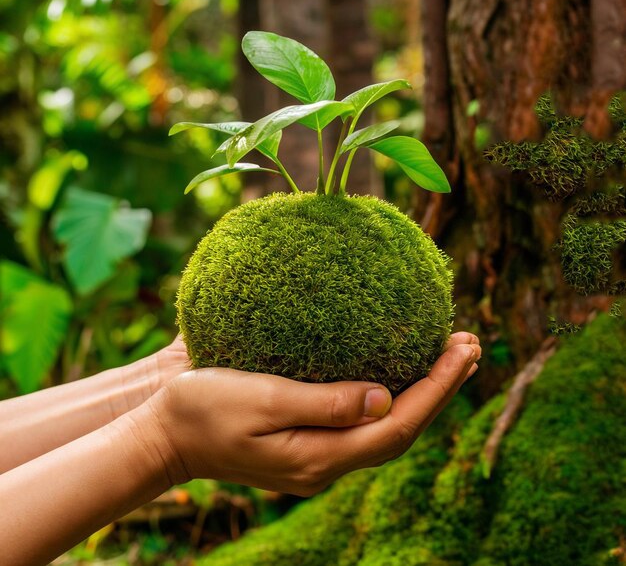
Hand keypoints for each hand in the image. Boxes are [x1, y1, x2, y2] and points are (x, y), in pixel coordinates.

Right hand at [146, 332, 480, 495]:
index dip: (437, 388)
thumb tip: (382, 399)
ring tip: (449, 355)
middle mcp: (326, 462)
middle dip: (441, 388)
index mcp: (318, 456)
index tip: (463, 348)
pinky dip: (393, 394)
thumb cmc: (203, 409)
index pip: (398, 425)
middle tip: (469, 344)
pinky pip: (364, 421)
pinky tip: (398, 370)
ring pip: (387, 427)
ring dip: (423, 391)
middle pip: (402, 429)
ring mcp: (318, 455)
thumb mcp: (259, 401)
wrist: (166, 433)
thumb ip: (322, 403)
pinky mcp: (307, 440)